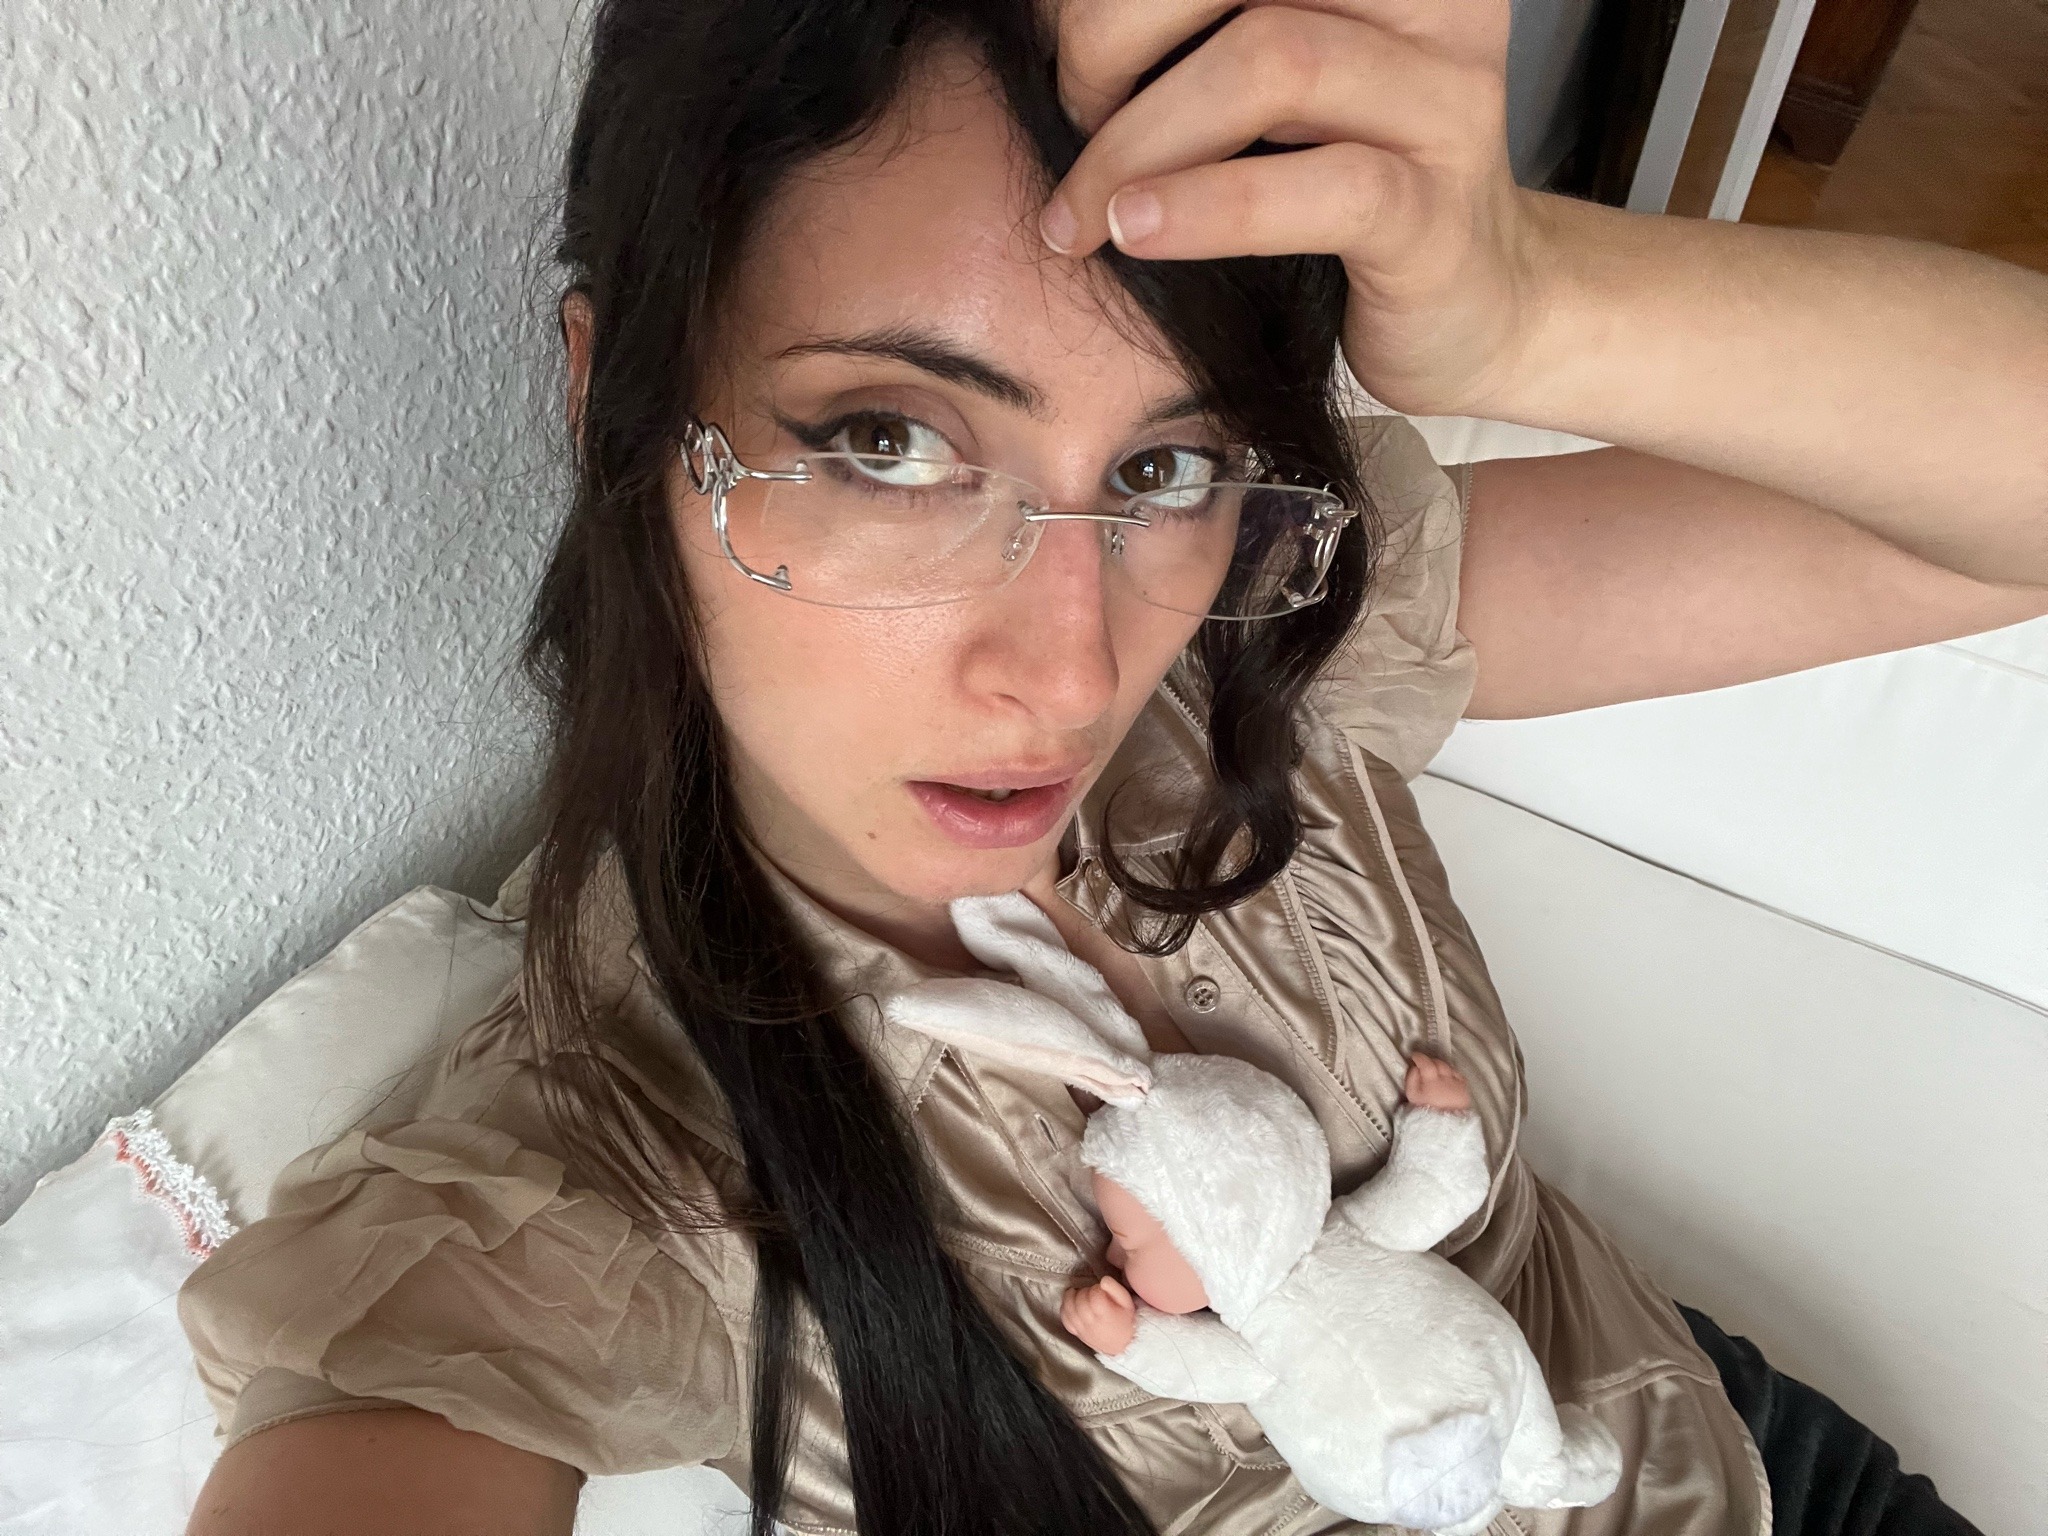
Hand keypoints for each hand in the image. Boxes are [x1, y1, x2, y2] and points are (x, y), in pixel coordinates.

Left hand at [1039, 0, 1548, 417]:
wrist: (1471, 309)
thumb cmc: (1340, 189)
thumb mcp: (1266, 87)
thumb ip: (1200, 33)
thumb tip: (1054, 19)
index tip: (1057, 50)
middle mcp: (1429, 6)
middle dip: (1112, 39)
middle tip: (1070, 121)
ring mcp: (1445, 106)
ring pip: (1275, 61)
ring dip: (1142, 135)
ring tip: (1083, 206)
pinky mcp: (1437, 214)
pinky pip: (1321, 188)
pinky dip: (1208, 207)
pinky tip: (1137, 230)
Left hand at [1061, 1274, 1139, 1353]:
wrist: (1121, 1344)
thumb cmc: (1125, 1320)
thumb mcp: (1127, 1303)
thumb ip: (1116, 1289)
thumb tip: (1103, 1280)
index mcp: (1105, 1315)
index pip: (1094, 1296)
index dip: (1096, 1288)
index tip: (1101, 1290)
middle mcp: (1091, 1323)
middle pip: (1080, 1301)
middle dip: (1084, 1291)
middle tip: (1092, 1292)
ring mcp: (1081, 1329)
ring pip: (1070, 1308)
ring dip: (1072, 1297)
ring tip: (1079, 1294)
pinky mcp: (1075, 1332)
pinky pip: (1065, 1319)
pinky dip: (1065, 1308)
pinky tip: (1071, 1303)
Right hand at [1404, 1051, 1470, 1111]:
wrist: (1445, 1126)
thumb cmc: (1425, 1110)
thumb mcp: (1412, 1096)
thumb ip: (1412, 1078)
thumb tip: (1415, 1067)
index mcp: (1432, 1081)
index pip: (1426, 1063)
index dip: (1419, 1057)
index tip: (1414, 1056)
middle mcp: (1446, 1079)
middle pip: (1438, 1063)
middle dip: (1430, 1061)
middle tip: (1424, 1064)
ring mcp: (1457, 1083)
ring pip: (1448, 1068)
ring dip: (1441, 1066)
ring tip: (1435, 1071)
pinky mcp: (1465, 1088)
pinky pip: (1457, 1074)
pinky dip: (1451, 1073)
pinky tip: (1447, 1077)